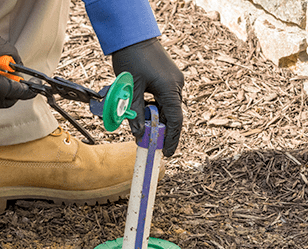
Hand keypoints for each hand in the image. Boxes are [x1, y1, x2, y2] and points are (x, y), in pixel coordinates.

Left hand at [111, 38, 183, 156]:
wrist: (132, 36)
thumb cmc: (131, 59)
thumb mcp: (131, 89)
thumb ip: (135, 113)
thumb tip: (138, 134)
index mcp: (170, 88)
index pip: (175, 121)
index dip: (171, 139)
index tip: (166, 152)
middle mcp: (176, 85)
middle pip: (173, 115)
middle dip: (162, 131)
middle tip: (152, 144)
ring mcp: (174, 80)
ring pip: (168, 107)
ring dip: (157, 119)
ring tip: (144, 128)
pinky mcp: (168, 77)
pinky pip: (164, 98)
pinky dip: (156, 108)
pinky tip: (144, 111)